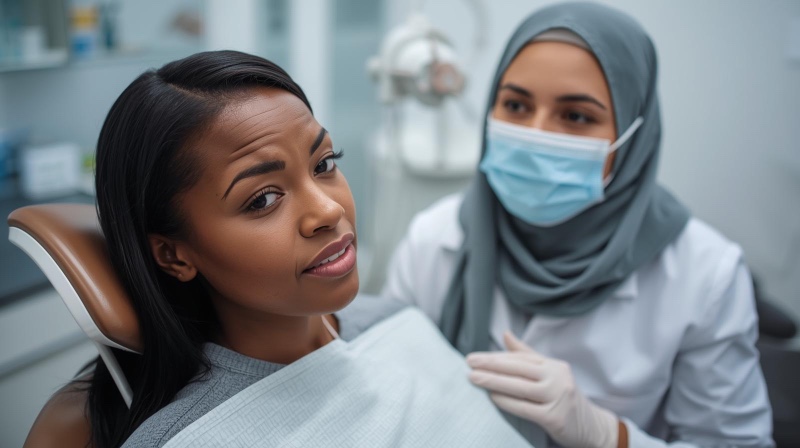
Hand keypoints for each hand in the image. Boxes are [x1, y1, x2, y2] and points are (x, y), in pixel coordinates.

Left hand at [467, 332, 618, 447]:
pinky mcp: (555, 417)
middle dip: (491, 365)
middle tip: (469, 363)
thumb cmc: (563, 397)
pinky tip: (491, 397)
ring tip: (473, 378)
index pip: (520, 358)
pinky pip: (525, 408)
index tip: (474, 357)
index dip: (496, 357)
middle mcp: (557, 378)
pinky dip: (507, 402)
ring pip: (520, 387)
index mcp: (554, 366)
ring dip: (494, 382)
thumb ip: (526, 356)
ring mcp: (558, 398)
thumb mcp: (549, 374)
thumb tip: (505, 334)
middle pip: (519, 369)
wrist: (591, 427)